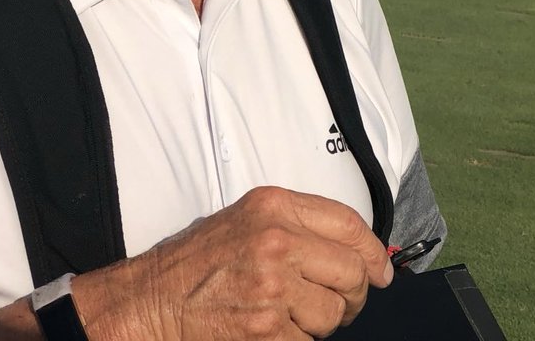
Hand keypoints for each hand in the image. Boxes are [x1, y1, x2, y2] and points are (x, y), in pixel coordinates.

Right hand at [76, 185, 392, 340]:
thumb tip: (357, 250)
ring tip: (294, 316)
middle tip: (339, 302)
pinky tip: (276, 332)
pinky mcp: (266, 328)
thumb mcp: (248, 219)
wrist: (154, 300)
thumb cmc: (198, 262)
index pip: (349, 223)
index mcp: (275, 206)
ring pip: (334, 314)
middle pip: (350, 271)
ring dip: (322, 323)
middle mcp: (277, 239)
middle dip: (353, 294)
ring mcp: (272, 285)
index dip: (372, 251)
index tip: (381, 270)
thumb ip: (299, 225)